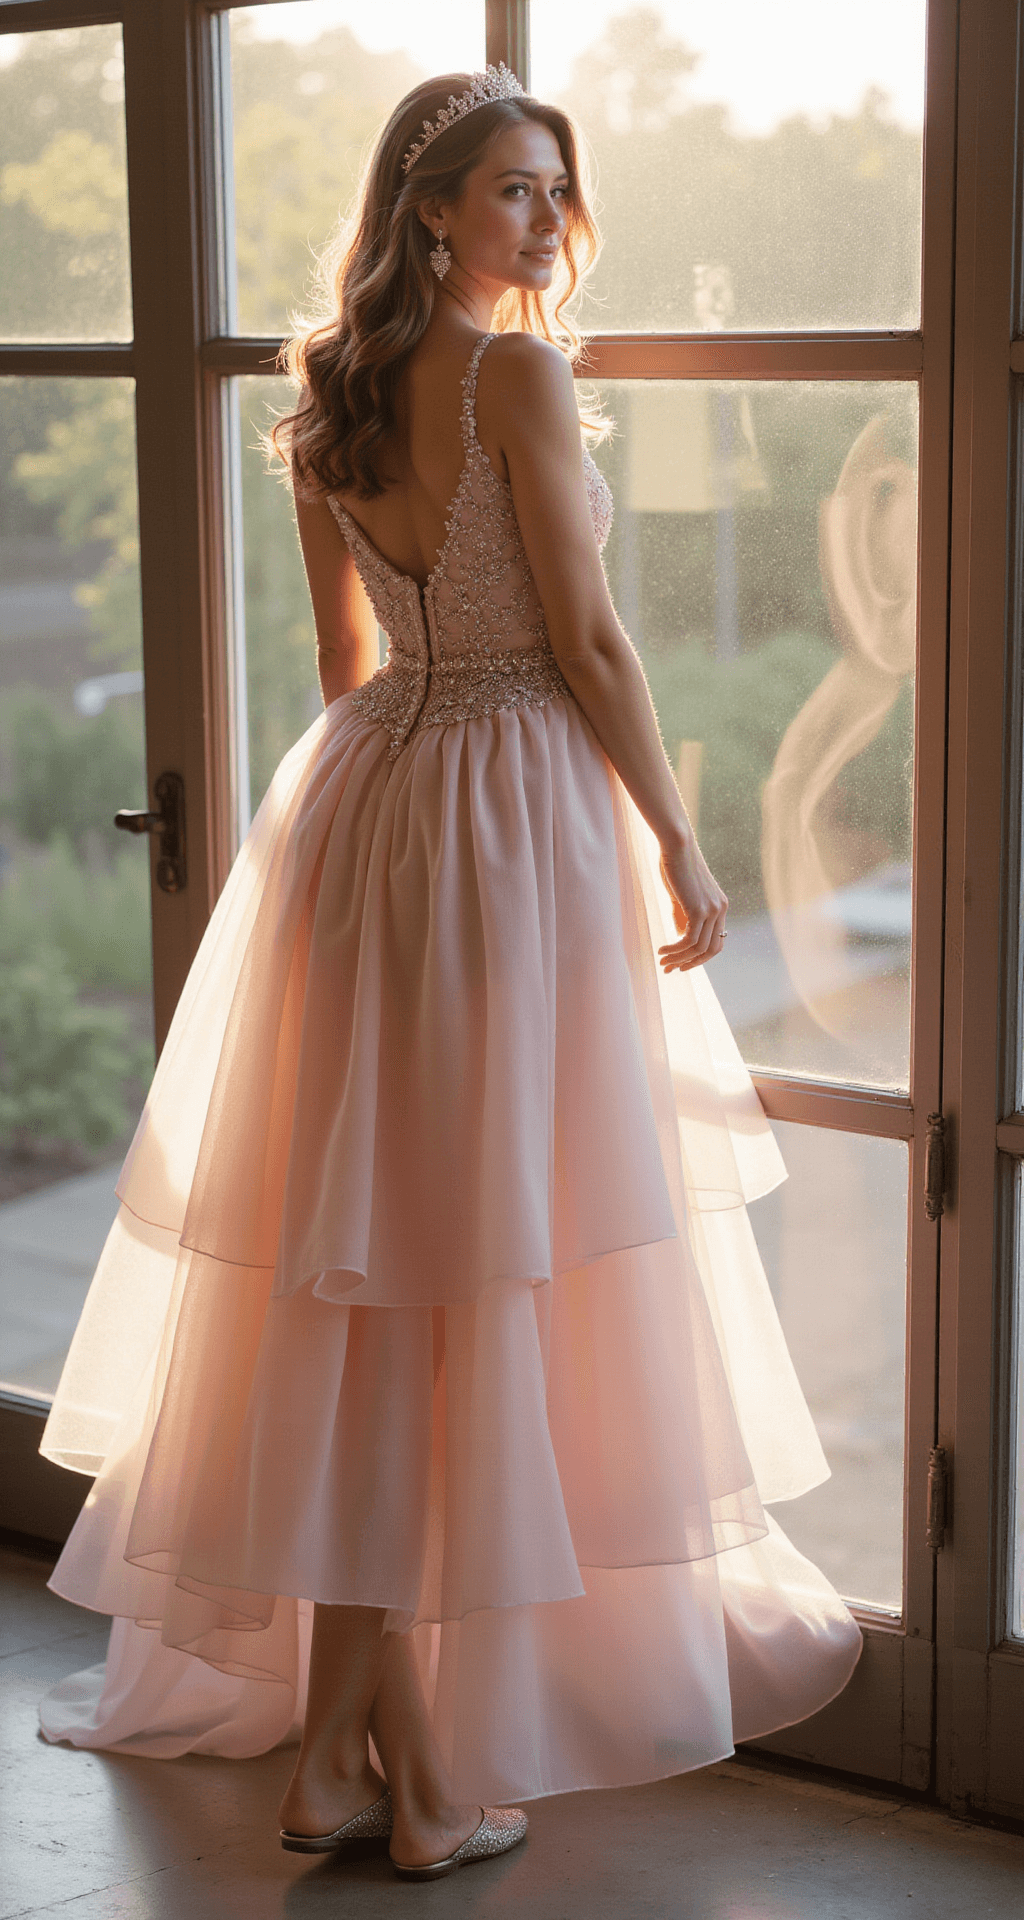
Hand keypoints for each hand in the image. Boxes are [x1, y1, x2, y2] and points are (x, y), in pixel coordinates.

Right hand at [657, 836, 727, 972]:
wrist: (677, 845)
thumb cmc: (676, 865)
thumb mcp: (681, 894)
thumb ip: (683, 915)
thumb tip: (680, 936)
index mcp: (719, 905)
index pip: (716, 941)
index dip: (700, 957)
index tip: (681, 963)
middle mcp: (720, 909)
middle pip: (712, 950)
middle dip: (691, 963)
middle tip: (671, 969)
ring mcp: (712, 910)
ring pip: (699, 948)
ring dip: (679, 958)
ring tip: (662, 961)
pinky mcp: (699, 909)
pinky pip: (689, 940)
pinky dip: (675, 949)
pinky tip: (662, 949)